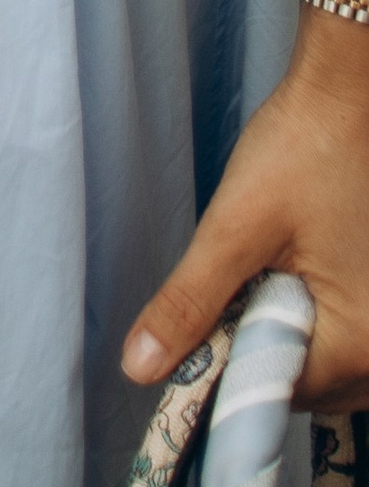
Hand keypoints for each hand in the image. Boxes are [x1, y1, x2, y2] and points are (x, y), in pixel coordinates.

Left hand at [122, 20, 368, 408]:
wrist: (344, 94)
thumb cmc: (299, 149)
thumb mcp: (234, 227)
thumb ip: (189, 303)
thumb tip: (140, 368)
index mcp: (363, 342)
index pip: (279, 391)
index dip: (230, 364)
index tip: (202, 323)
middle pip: (305, 381)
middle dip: (260, 345)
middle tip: (240, 280)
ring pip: (322, 358)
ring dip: (284, 328)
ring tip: (267, 266)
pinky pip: (339, 329)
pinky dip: (307, 311)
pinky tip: (290, 265)